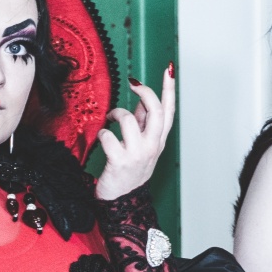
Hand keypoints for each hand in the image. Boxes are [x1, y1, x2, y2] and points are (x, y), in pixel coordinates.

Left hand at [93, 66, 176, 201]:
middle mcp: (152, 146)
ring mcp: (137, 154)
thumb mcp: (142, 145)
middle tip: (133, 83)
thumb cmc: (130, 170)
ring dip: (115, 114)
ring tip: (110, 119)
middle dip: (144, 92)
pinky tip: (102, 138)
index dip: (169, 89)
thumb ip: (143, 123)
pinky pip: (108, 137)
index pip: (169, 110)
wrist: (122, 202)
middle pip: (155, 110)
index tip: (169, 69)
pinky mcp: (120, 161)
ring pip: (129, 120)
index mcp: (159, 140)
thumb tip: (143, 101)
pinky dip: (102, 134)